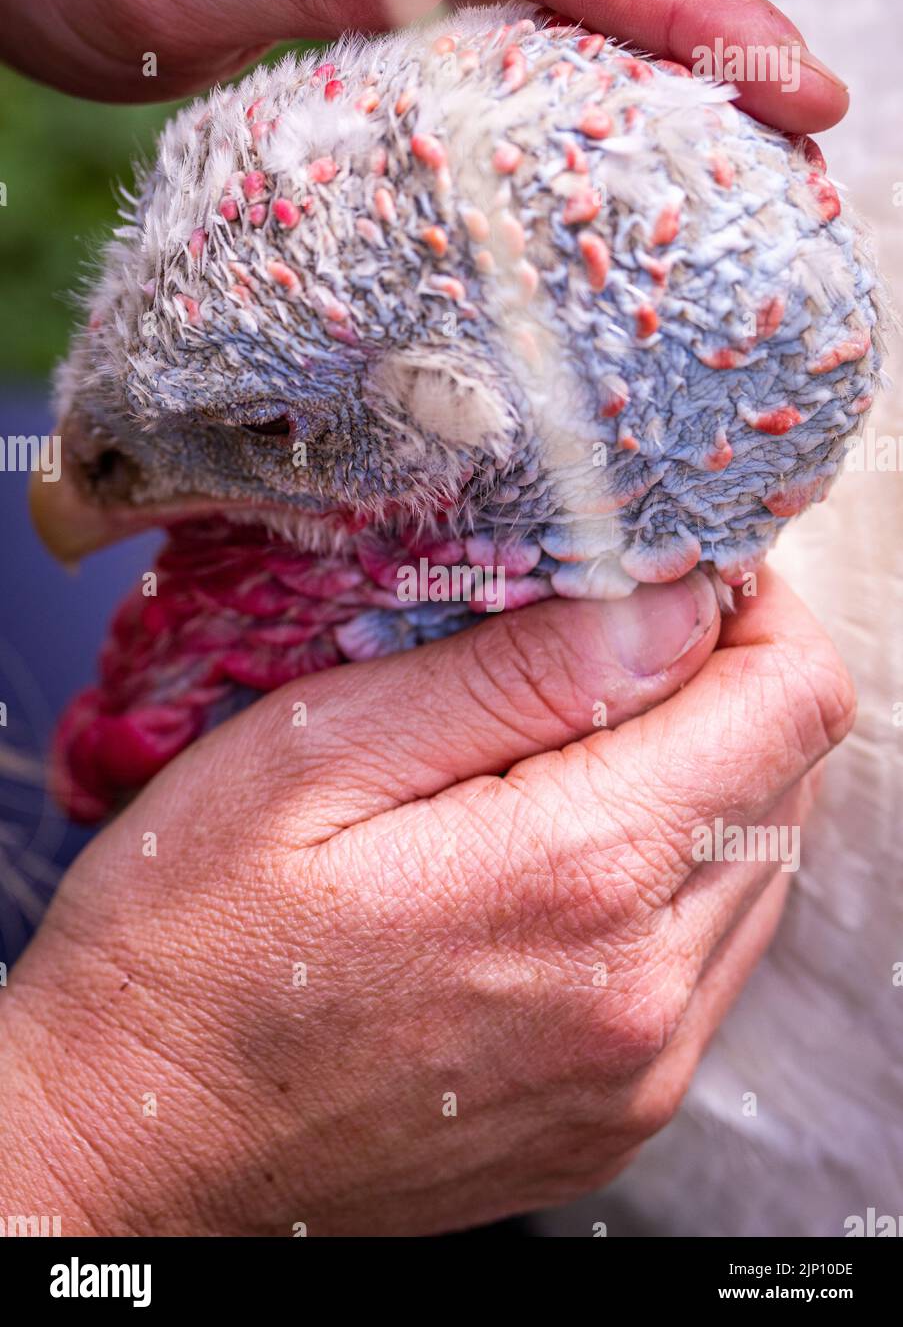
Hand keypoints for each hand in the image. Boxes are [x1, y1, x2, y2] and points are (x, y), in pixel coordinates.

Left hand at [0, 0, 845, 129]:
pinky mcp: (414, 3)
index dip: (694, 17)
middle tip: (767, 144)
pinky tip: (589, 175)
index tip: (790, 88)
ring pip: (587, 12)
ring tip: (703, 175)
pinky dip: (569, 116)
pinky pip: (522, 54)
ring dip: (649, 90)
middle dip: (702, 45)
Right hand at [0, 570, 852, 1234]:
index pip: (790, 705)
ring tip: (568, 760)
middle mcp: (641, 992)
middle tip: (602, 660)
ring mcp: (638, 1073)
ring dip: (700, 790)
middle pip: (787, 786)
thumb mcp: (319, 755)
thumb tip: (672, 607)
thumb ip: (516, 676)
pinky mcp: (616, 1116)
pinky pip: (709, 966)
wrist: (136, 1142)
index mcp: (578, 875)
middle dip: (723, 693)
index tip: (668, 586)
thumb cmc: (187, 942)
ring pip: (759, 876)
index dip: (752, 614)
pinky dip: (671, 887)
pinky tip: (561, 866)